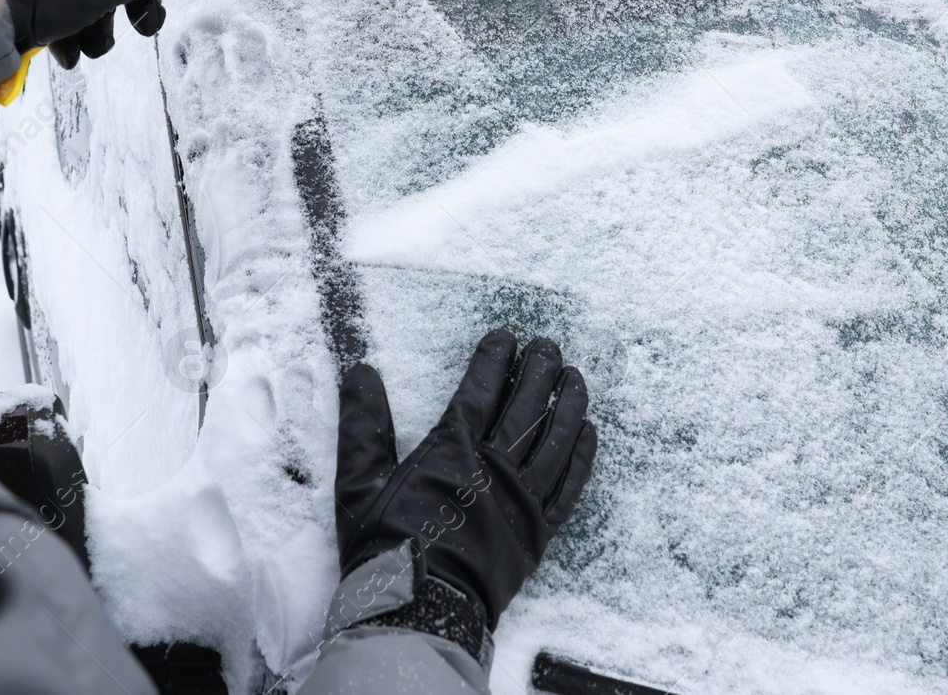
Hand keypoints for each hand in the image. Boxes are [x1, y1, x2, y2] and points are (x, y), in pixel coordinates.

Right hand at [335, 330, 596, 628]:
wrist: (418, 610)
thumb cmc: (386, 546)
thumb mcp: (359, 481)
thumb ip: (362, 424)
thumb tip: (360, 371)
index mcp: (451, 450)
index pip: (481, 390)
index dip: (494, 360)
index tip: (504, 337)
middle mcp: (493, 468)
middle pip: (525, 407)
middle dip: (538, 371)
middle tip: (547, 346)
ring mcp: (522, 500)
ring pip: (555, 440)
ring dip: (568, 404)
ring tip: (574, 377)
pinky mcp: (539, 530)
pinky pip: (569, 486)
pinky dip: (581, 456)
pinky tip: (589, 432)